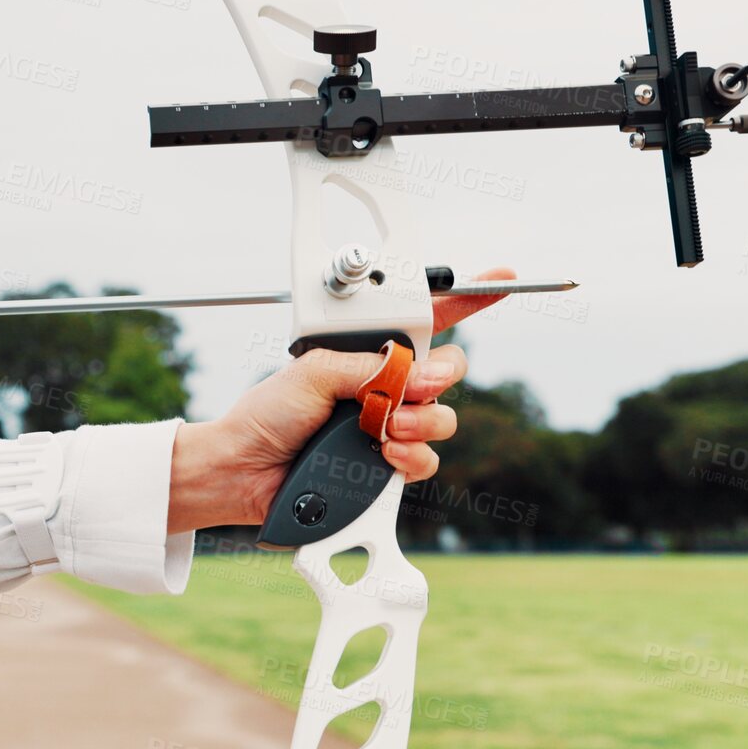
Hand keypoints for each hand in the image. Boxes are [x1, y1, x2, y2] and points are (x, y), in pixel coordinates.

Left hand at [167, 269, 511, 532]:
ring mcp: (389, 429)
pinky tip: (387, 456)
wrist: (244, 469)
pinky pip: (427, 461)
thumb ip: (365, 364)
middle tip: (414, 387)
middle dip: (441, 375)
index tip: (502, 279)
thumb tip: (407, 373)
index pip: (427, 321)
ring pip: (442, 419)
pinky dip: (412, 458)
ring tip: (385, 428)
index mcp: (368, 352)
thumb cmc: (267, 415)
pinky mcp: (386, 468)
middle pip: (447, 371)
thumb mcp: (313, 370)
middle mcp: (385, 388)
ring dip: (421, 421)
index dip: (466, 301)